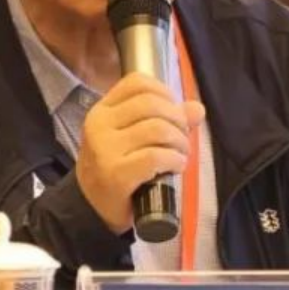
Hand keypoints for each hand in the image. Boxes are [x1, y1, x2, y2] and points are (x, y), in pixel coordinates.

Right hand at [75, 73, 204, 233]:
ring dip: (179, 142)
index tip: (173, 112)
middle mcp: (99, 124)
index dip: (164, 93)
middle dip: (178, 120)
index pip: (137, 83)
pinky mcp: (116, 174)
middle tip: (182, 138)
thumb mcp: (132, 138)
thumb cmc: (114, 168)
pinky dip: (175, 160)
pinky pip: (156, 157)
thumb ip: (164, 119)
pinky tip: (177, 166)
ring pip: (157, 129)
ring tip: (181, 154)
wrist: (91, 207)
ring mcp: (105, 149)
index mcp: (102, 110)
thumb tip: (197, 108)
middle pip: (152, 104)